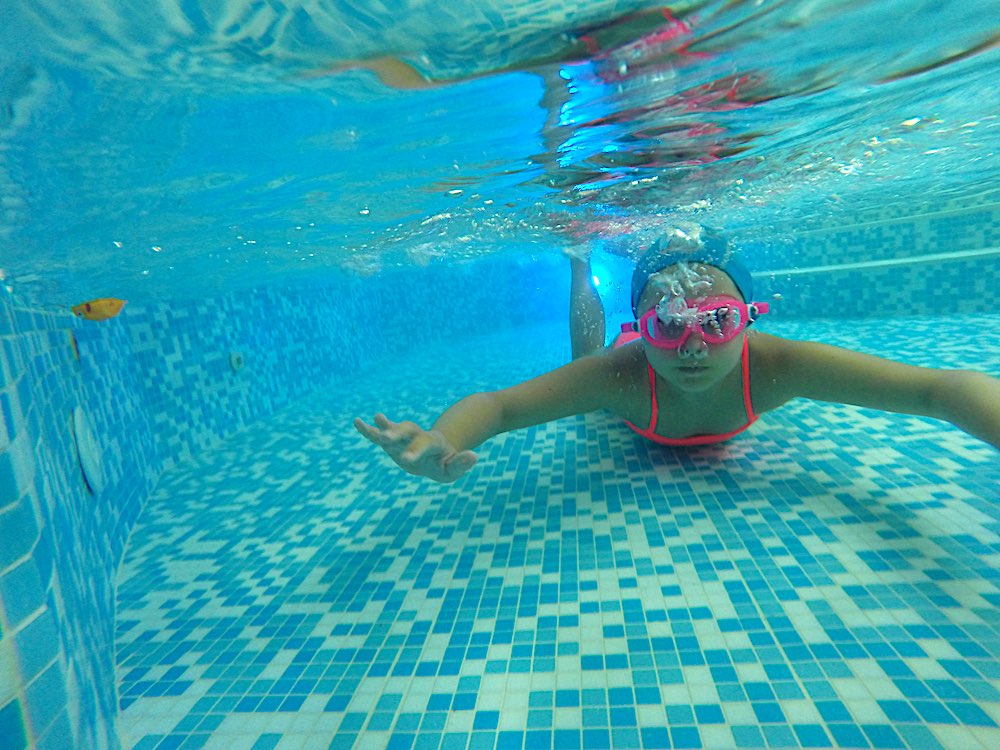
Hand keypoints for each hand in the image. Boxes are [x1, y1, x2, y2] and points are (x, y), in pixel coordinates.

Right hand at [353, 413, 477, 482]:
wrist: (437, 452)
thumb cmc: (445, 463)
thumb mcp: (454, 468)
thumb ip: (462, 463)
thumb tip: (474, 456)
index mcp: (432, 444)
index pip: (423, 446)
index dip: (416, 452)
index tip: (406, 460)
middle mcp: (416, 437)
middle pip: (406, 433)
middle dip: (396, 435)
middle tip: (385, 438)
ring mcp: (404, 438)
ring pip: (393, 430)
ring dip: (381, 429)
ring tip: (367, 420)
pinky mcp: (393, 441)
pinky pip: (380, 434)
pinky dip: (369, 429)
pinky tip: (357, 422)